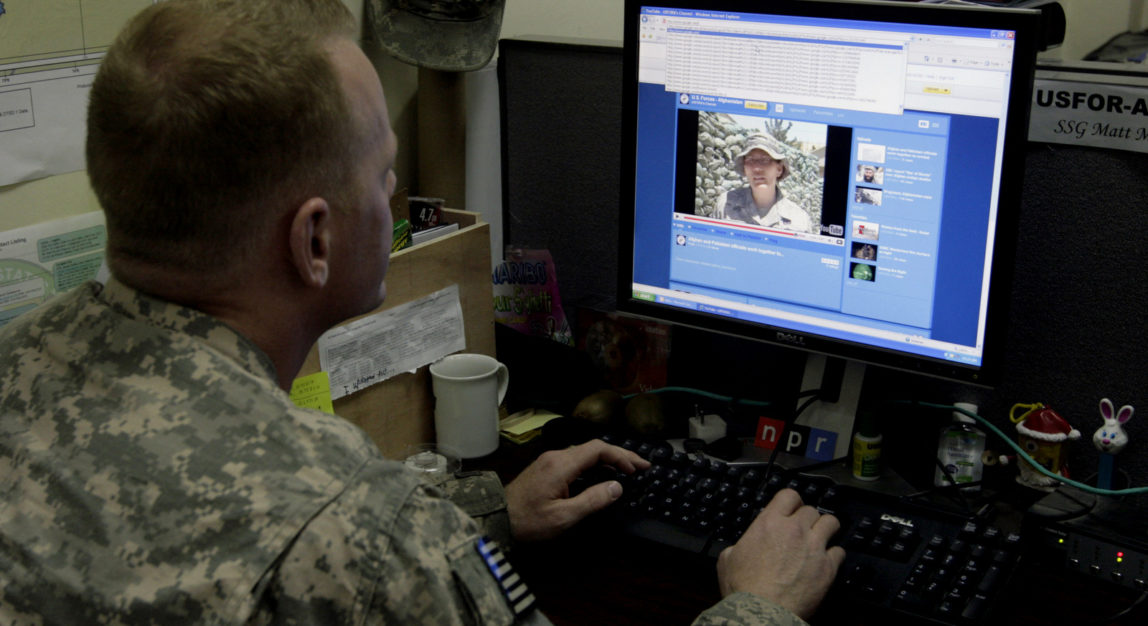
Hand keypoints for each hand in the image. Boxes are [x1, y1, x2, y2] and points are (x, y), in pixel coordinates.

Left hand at [505, 439, 649, 541]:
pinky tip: (603, 474)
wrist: (496, 519)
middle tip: (641, 466)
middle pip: (594, 448)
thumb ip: (592, 500)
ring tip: (627, 470)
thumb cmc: (528, 521)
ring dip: (608, 459)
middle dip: (620, 455)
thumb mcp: (564, 516)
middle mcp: (556, 456)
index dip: (621, 456)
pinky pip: (576, 459)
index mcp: (561, 464)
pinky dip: (595, 464)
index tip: (638, 468)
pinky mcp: (546, 468)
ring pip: (585, 453)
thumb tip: (617, 487)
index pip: (598, 449)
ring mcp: (549, 461)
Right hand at [716, 488, 844, 619]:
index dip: (791, 502)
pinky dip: (834, 556)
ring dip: (826, 529)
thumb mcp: (728, 558)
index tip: (791, 511)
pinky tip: (826, 562)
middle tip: (803, 530)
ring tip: (820, 539)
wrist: (762, 612)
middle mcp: (795, 529)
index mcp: (769, 523)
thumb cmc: (742, 587)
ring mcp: (814, 547)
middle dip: (808, 519)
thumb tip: (743, 547)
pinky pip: (839, 551)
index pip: (789, 495)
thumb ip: (739, 545)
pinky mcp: (828, 567)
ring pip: (831, 523)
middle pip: (812, 509)